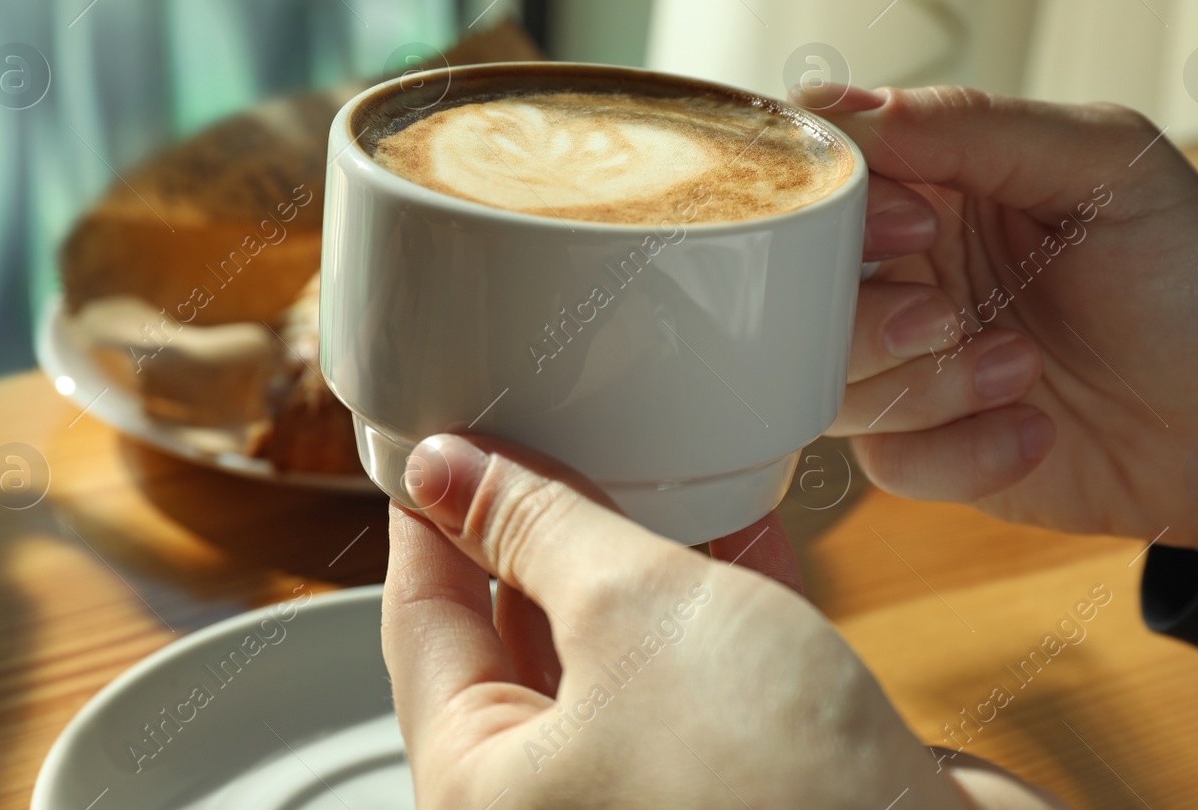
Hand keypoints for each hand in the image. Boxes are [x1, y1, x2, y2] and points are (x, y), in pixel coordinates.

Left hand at [382, 433, 1055, 807]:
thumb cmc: (776, 785)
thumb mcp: (632, 611)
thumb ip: (535, 527)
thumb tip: (447, 470)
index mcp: (484, 786)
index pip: (421, 620)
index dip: (433, 512)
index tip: (446, 432)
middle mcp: (557, 798)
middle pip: (512, 632)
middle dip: (532, 524)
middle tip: (542, 425)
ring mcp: (650, 791)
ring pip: (612, 648)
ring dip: (630, 551)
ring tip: (635, 451)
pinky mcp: (737, 780)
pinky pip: (698, 671)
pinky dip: (712, 595)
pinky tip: (737, 515)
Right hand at [796, 85, 1197, 556]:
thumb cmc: (1191, 276)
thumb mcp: (1107, 165)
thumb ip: (977, 127)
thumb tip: (851, 113)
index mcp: (934, 179)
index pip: (820, 167)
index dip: (834, 196)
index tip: (914, 220)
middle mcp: (903, 265)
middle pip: (795, 285)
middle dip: (866, 312)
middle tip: (947, 315)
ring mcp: (905, 358)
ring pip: (827, 377)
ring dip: (923, 384)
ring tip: (1021, 368)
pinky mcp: (922, 443)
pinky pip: (885, 457)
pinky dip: (961, 450)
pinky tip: (1034, 426)